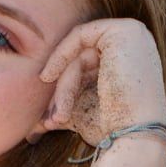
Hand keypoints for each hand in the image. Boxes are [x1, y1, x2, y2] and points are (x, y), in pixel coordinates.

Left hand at [32, 18, 165, 151]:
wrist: (132, 136)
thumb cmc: (110, 128)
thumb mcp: (79, 109)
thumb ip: (60, 100)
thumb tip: (31, 124)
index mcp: (129, 60)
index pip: (84, 65)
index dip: (63, 88)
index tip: (46, 118)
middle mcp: (134, 44)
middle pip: (79, 59)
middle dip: (61, 90)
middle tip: (50, 120)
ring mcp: (132, 34)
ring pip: (77, 54)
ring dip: (63, 86)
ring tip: (59, 117)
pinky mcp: (123, 30)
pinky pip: (79, 35)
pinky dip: (61, 55)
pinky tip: (49, 76)